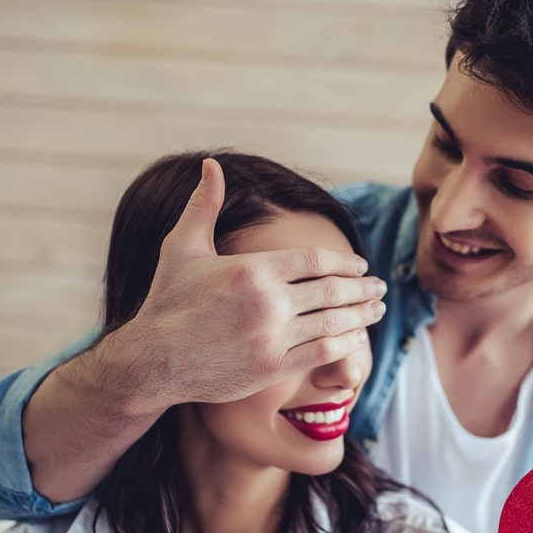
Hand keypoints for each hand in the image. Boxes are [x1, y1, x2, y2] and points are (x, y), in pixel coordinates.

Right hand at [118, 157, 387, 409]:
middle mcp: (267, 303)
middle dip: (362, 288)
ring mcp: (272, 338)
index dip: (345, 263)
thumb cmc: (167, 301)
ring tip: (376, 309)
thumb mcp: (182, 247)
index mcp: (252, 269)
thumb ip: (203, 205)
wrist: (152, 360)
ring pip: (333, 322)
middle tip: (380, 287)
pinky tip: (354, 338)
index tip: (360, 265)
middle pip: (332, 291)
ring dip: (361, 315)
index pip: (316, 262)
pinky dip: (343, 343)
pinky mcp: (272, 368)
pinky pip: (321, 353)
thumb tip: (211, 164)